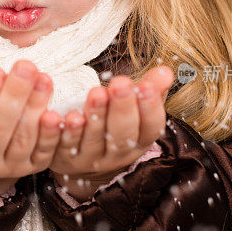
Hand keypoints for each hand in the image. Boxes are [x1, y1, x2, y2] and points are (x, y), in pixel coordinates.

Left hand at [49, 65, 173, 189]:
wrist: (82, 159)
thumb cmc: (113, 126)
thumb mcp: (135, 110)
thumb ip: (150, 90)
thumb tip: (165, 71)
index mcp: (139, 141)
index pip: (151, 127)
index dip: (150, 107)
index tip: (146, 85)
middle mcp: (117, 153)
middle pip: (123, 135)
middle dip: (123, 109)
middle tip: (121, 83)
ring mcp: (91, 158)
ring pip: (94, 139)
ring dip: (96, 115)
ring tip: (97, 93)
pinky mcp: (66, 158)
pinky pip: (66, 145)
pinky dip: (67, 130)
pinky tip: (67, 115)